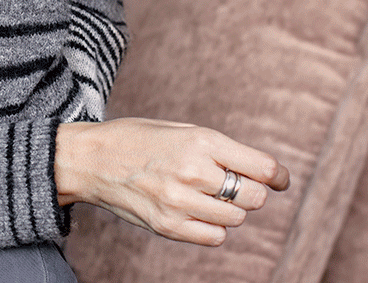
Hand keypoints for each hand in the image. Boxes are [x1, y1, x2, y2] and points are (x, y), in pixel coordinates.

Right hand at [55, 117, 290, 245]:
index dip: (278, 176)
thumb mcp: (179, 130)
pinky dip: (213, 228)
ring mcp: (180, 202)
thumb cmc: (136, 139)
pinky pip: (215, 237)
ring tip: (206, 196)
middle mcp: (193, 171)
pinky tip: (196, 212)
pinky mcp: (168, 226)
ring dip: (229, 210)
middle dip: (251, 193)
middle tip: (234, 186)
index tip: (279, 180)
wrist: (88, 159)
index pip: (261, 168)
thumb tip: (263, 175)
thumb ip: (219, 150)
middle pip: (253, 197)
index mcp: (200, 141)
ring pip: (236, 219)